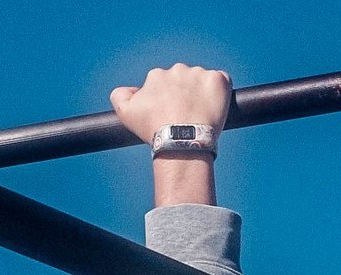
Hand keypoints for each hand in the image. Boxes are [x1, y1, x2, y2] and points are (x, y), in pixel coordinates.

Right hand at [109, 63, 231, 143]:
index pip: (165, 84)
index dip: (169, 100)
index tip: (171, 114)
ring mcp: (199, 74)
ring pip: (202, 81)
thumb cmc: (154, 129)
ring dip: (202, 94)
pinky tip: (214, 107)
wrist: (182, 139)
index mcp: (157, 75)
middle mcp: (177, 69)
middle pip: (184, 81)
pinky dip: (219, 92)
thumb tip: (130, 89)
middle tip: (187, 116)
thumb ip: (119, 95)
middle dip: (186, 95)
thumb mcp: (125, 113)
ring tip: (200, 115)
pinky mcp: (218, 80)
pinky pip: (221, 80)